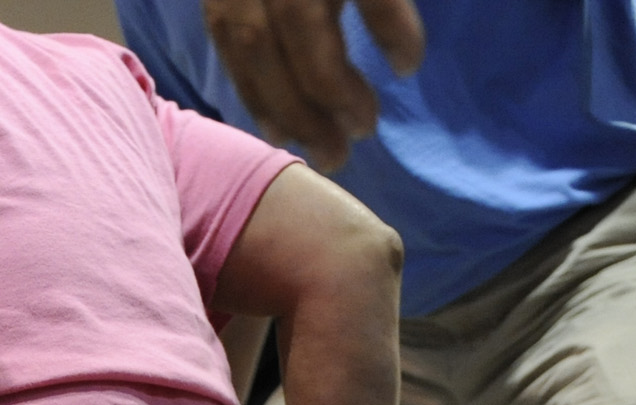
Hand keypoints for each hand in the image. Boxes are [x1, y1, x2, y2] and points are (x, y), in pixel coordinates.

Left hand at [200, 0, 425, 172]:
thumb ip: (261, 10)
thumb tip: (274, 89)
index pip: (229, 34)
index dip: (255, 93)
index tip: (281, 138)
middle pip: (258, 41)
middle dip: (295, 110)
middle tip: (334, 157)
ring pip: (303, 25)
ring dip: (336, 91)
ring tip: (365, 127)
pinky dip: (393, 34)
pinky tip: (406, 65)